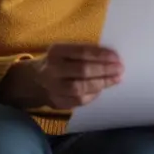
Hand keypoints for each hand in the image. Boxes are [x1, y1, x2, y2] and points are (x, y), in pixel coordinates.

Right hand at [0, 44, 122, 109]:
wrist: (33, 81)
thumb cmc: (58, 62)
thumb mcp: (65, 51)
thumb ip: (83, 53)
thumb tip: (112, 58)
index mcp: (56, 52)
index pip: (82, 52)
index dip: (101, 55)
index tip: (117, 57)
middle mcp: (52, 69)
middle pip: (82, 71)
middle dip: (104, 70)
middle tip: (120, 69)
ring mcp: (53, 88)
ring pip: (80, 88)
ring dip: (102, 84)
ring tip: (116, 79)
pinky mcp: (57, 102)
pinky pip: (78, 101)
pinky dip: (93, 95)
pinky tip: (102, 89)